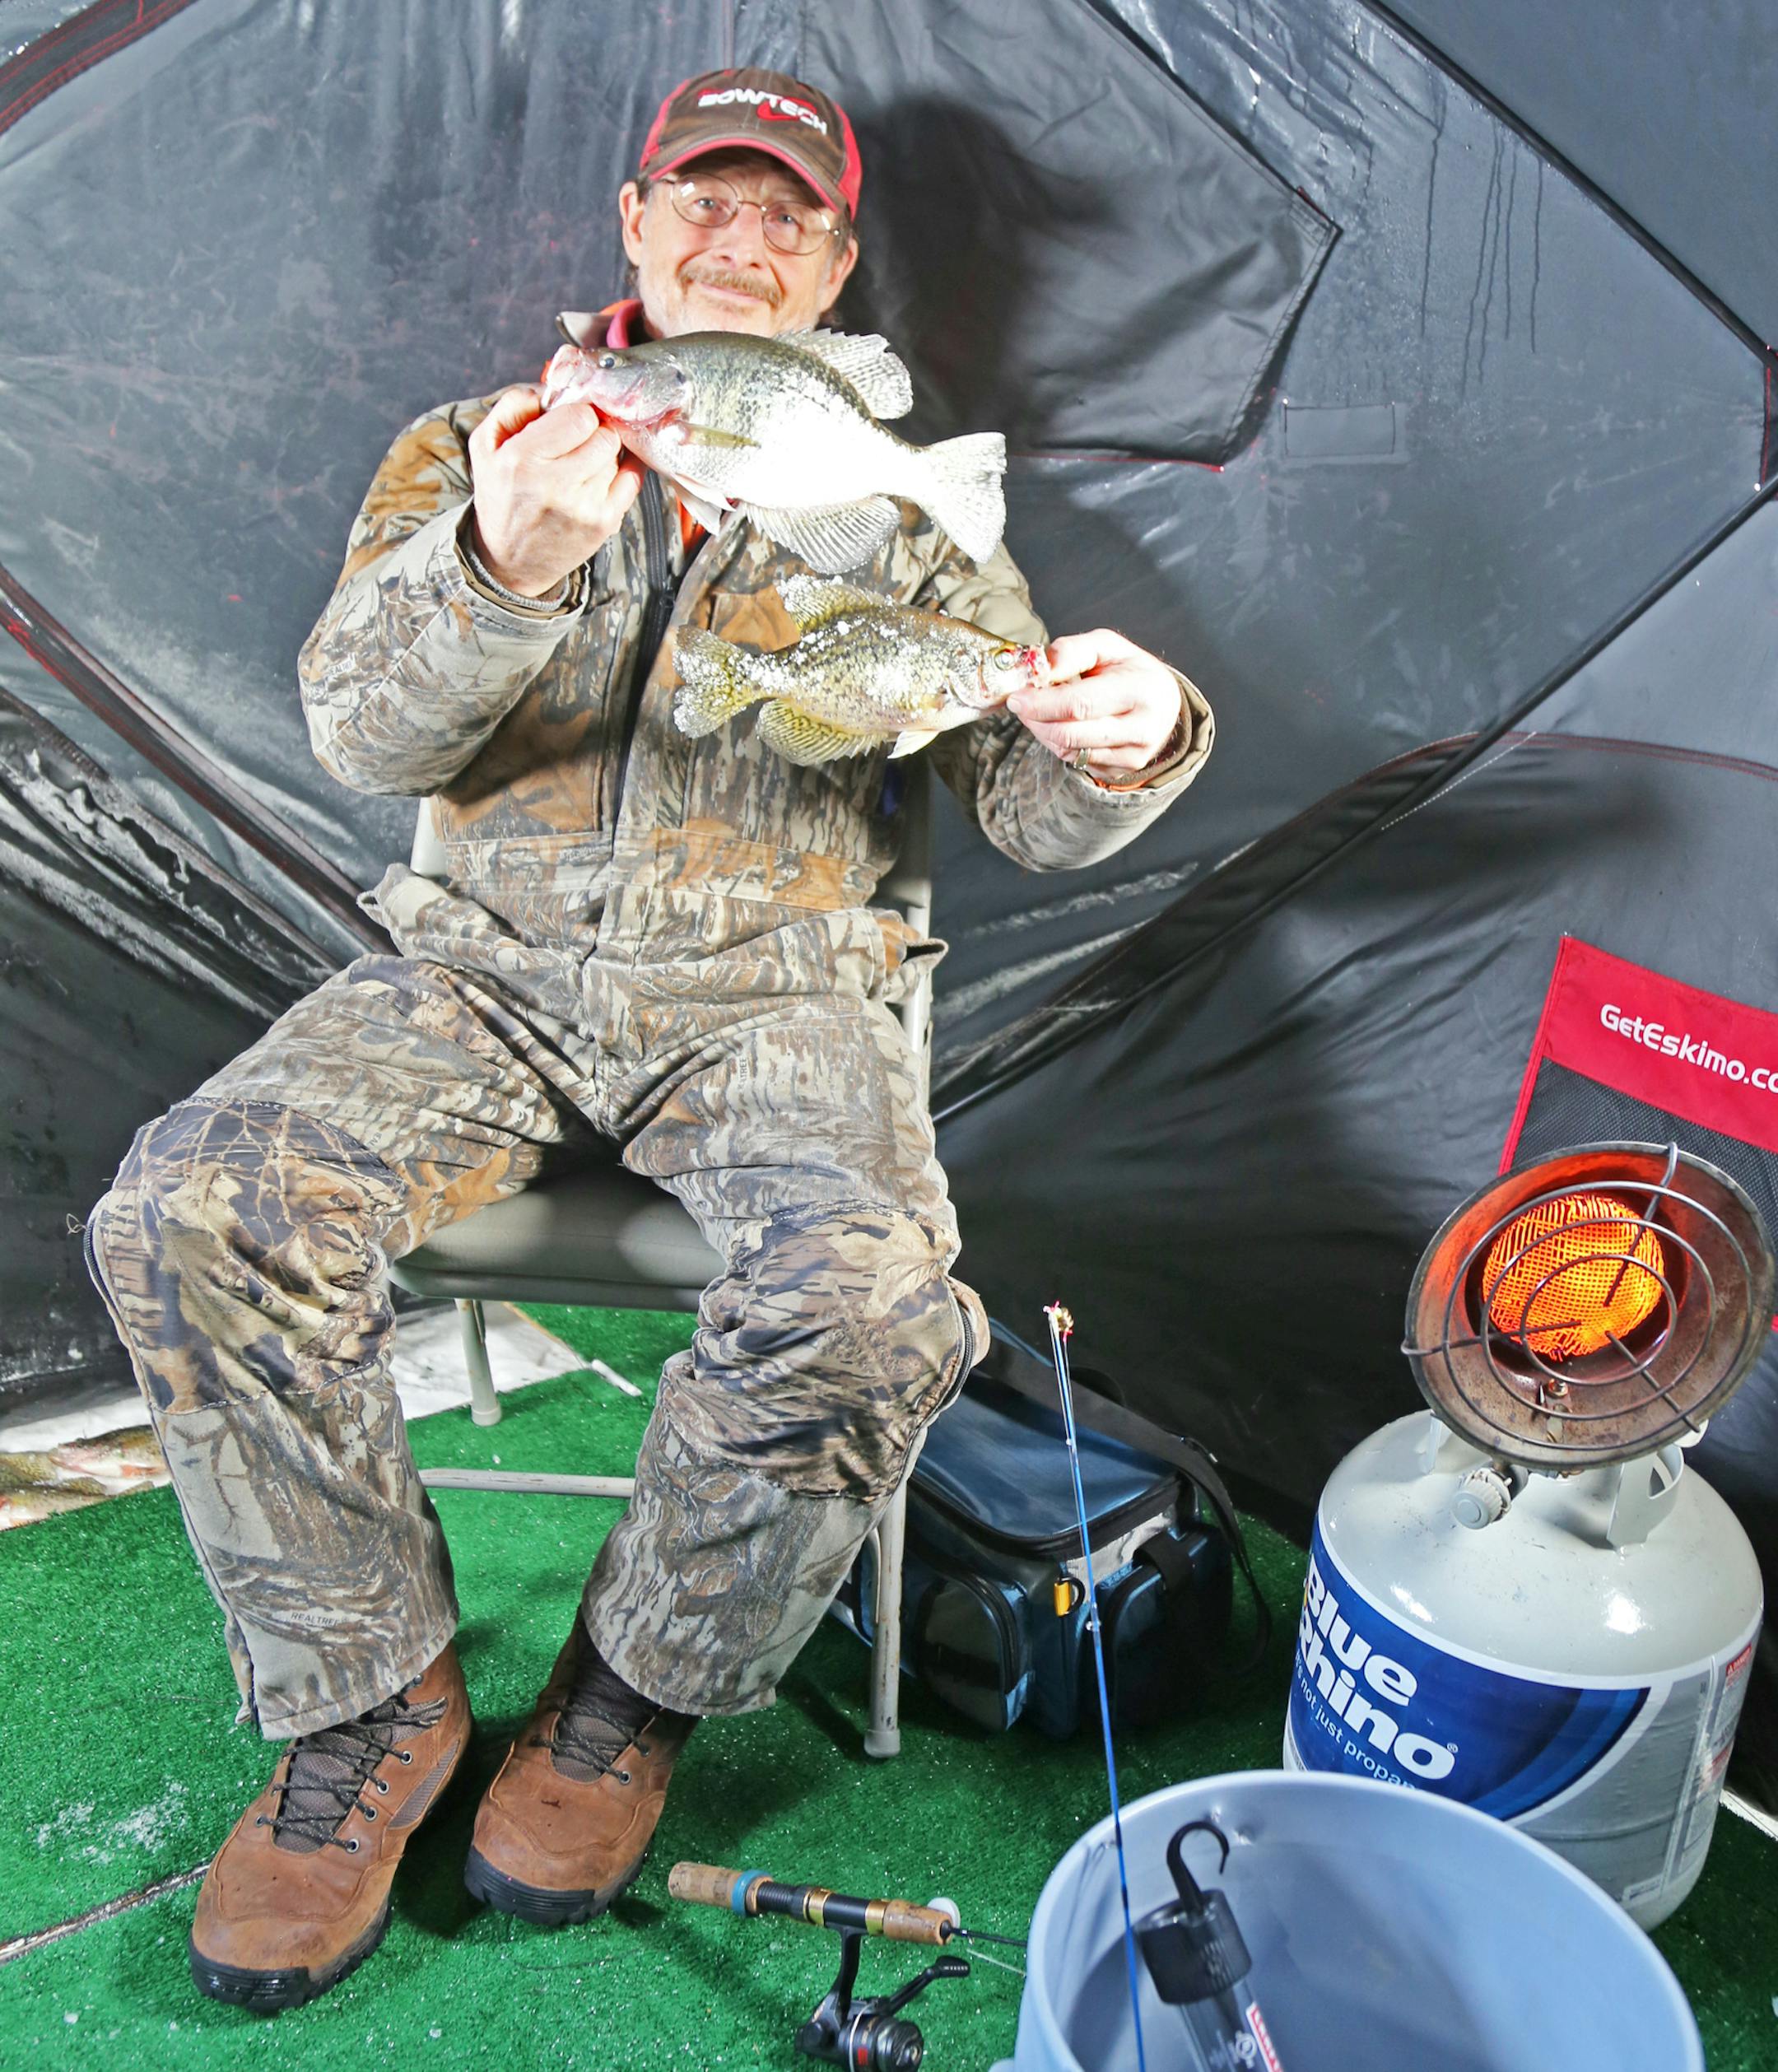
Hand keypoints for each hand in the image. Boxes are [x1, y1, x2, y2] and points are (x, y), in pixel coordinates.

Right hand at [467, 386, 647, 597]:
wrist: (509, 561)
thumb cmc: (500, 498)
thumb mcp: (485, 447)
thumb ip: (511, 406)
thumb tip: (547, 389)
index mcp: (523, 460)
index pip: (580, 416)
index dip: (577, 414)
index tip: (568, 422)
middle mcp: (556, 484)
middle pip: (604, 434)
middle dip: (592, 432)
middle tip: (576, 443)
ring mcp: (585, 507)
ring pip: (616, 455)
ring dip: (602, 455)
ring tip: (579, 467)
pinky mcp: (604, 524)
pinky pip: (633, 479)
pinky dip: (623, 470)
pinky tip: (602, 474)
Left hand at [1007, 630, 1183, 779]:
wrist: (1163, 704)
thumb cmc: (1130, 670)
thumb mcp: (1108, 646)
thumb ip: (1074, 650)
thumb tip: (1042, 667)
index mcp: (1141, 690)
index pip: (1081, 704)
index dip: (1042, 703)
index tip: (1016, 697)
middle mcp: (1142, 728)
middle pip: (1070, 733)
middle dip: (1035, 719)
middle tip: (1018, 703)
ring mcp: (1132, 755)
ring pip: (1068, 750)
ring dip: (1042, 730)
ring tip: (1036, 710)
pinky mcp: (1120, 771)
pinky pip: (1074, 760)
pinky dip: (1056, 743)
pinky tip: (1055, 724)